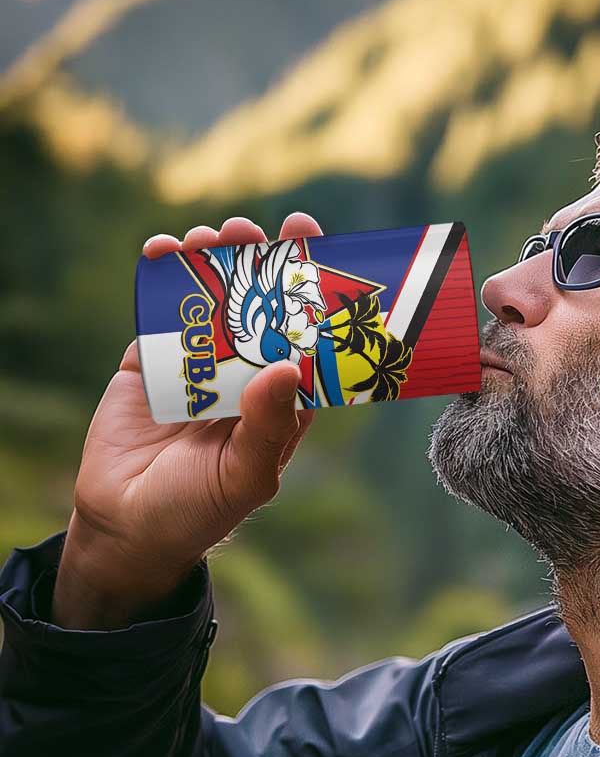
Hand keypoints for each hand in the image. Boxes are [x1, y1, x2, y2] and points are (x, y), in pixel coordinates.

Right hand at [52, 213, 323, 629]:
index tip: (316, 247)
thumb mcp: (244, 476)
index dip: (314, 294)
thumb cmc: (199, 509)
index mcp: (282, 400)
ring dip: (214, 261)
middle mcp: (247, 375)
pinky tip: (165, 251)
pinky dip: (162, 276)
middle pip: (261, 307)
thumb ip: (268, 426)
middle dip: (263, 263)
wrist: (127, 526)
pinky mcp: (152, 361)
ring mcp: (199, 364)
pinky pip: (160, 311)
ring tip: (213, 236)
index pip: (307, 338)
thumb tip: (289, 366)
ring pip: (213, 299)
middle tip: (261, 230)